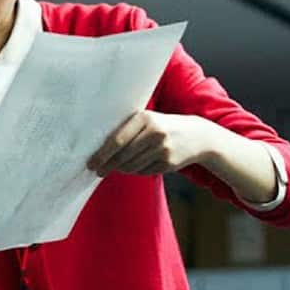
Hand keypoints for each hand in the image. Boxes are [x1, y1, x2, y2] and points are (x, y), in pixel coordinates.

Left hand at [87, 111, 221, 176]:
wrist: (198, 136)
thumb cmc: (163, 126)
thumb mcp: (148, 120)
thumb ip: (128, 129)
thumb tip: (101, 149)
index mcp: (145, 118)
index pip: (117, 140)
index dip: (102, 154)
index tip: (91, 162)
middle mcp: (155, 133)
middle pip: (123, 156)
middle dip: (107, 165)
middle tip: (97, 170)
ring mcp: (163, 149)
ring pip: (132, 166)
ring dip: (120, 169)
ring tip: (115, 166)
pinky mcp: (169, 163)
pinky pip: (143, 171)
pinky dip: (135, 171)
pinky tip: (135, 166)